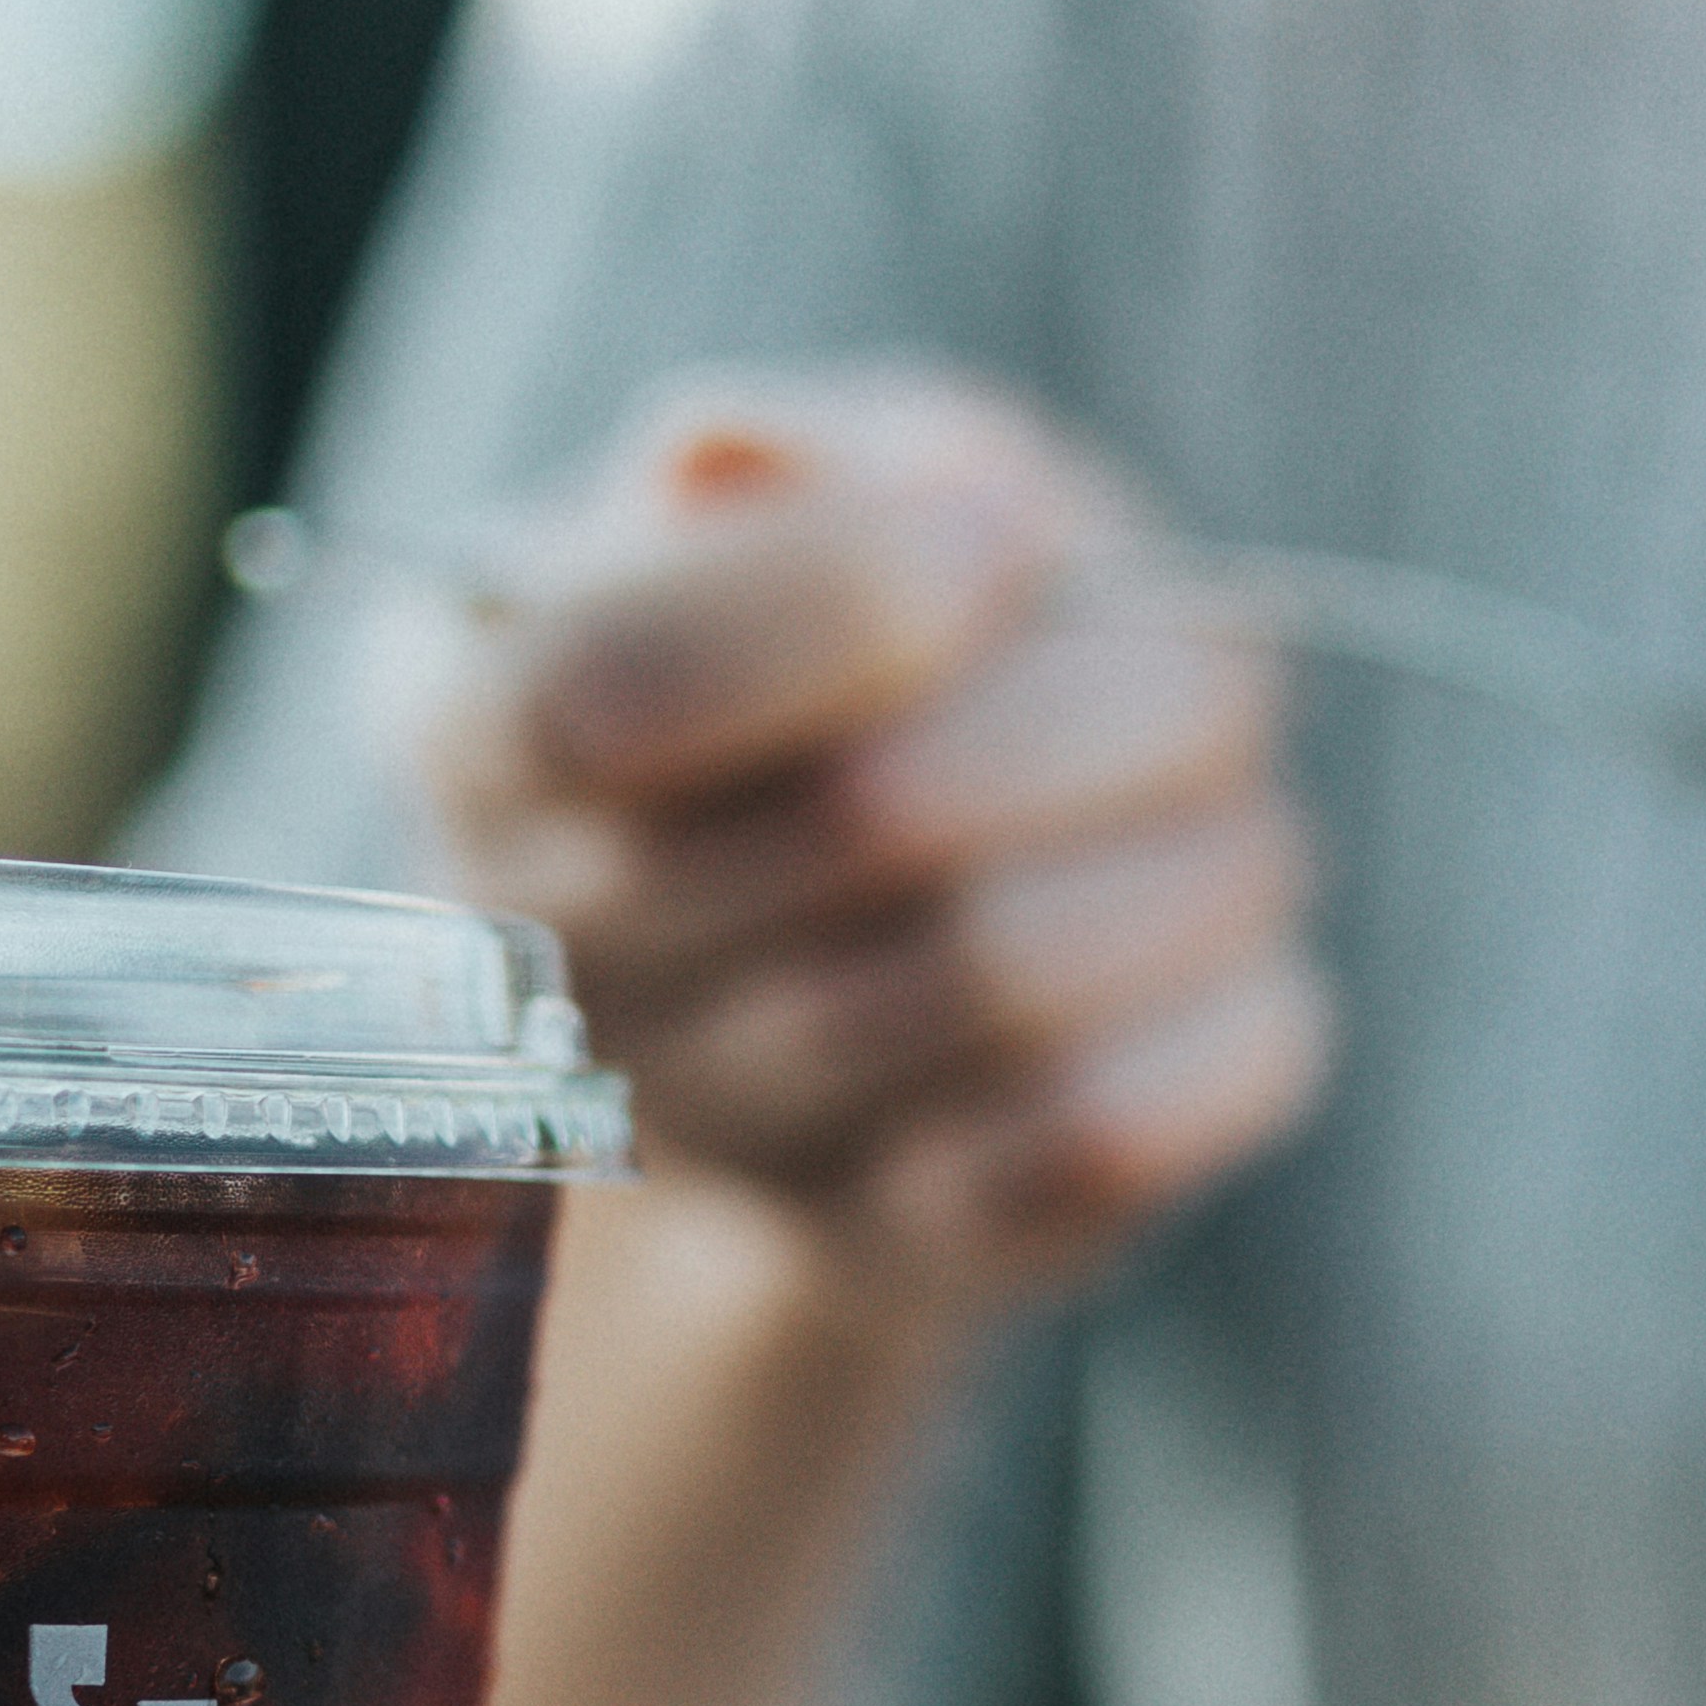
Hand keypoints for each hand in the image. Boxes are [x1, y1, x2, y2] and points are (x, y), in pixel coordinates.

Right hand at [421, 367, 1332, 1327]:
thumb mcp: (819, 489)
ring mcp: (724, 1128)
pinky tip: (1210, 943)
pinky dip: (1214, 1016)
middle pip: (874, 825)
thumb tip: (726, 457)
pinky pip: (1100, 1141)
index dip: (845, 595)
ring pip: (1014, 985)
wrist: (875, 922)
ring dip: (1188, 853)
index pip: (610, 685)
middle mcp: (566, 951)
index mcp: (487, 717)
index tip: (999, 530)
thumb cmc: (863, 641)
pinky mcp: (900, 1248)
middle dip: (1099, 706)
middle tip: (1201, 663)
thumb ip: (795, 460)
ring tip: (1218, 794)